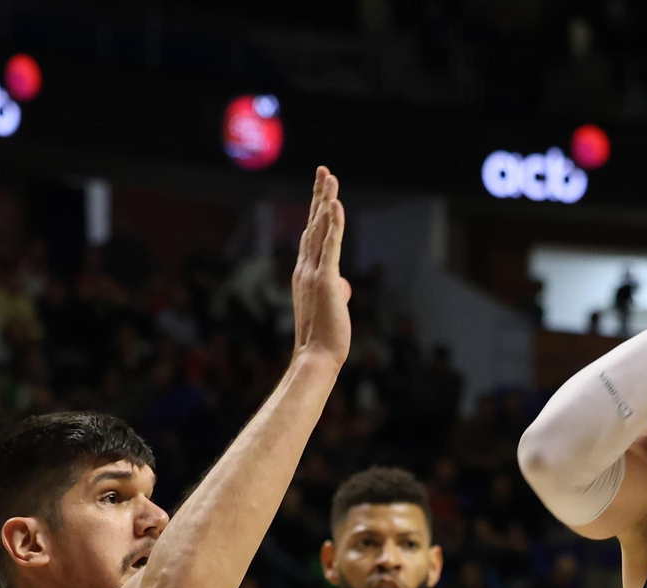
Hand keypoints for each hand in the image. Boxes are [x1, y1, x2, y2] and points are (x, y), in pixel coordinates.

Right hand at [292, 166, 351, 366]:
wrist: (316, 358)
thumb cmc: (325, 338)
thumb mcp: (331, 308)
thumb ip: (334, 291)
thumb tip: (342, 285)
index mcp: (305, 274)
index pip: (312, 236)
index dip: (317, 212)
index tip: (323, 192)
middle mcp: (304, 269)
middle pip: (313, 224)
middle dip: (319, 195)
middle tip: (324, 170)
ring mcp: (313, 273)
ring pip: (319, 229)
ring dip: (325, 201)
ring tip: (329, 177)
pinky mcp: (325, 280)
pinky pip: (330, 246)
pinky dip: (333, 224)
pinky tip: (335, 204)